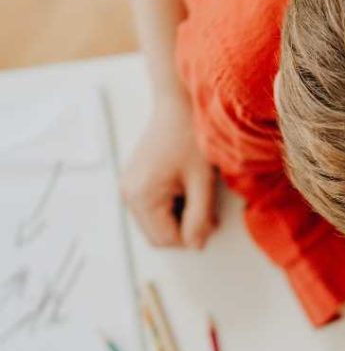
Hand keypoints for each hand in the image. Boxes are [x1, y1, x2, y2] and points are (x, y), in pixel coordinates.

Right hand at [121, 91, 217, 247]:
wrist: (180, 105)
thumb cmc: (191, 136)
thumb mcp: (202, 181)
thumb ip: (200, 217)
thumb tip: (196, 245)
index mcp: (142, 195)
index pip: (165, 239)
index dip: (191, 236)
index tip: (210, 221)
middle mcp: (128, 193)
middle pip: (157, 234)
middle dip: (185, 228)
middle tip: (207, 209)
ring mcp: (129, 186)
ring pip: (156, 222)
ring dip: (180, 217)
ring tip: (197, 193)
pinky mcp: (135, 180)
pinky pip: (153, 207)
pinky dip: (172, 205)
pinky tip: (187, 187)